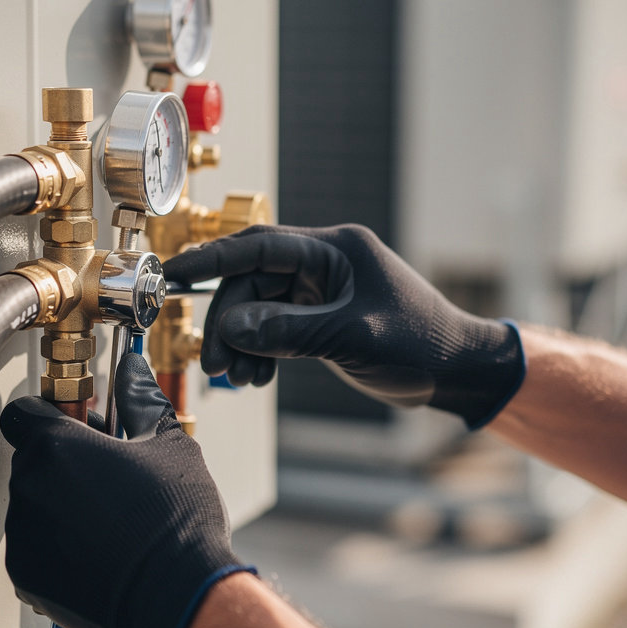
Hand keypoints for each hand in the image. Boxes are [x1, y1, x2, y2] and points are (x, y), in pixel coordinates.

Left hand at [0, 353, 251, 627]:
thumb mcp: (169, 444)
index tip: (78, 426)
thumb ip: (141, 400)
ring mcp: (23, 536)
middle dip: (63, 462)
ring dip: (60, 505)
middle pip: (31, 460)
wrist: (178, 594)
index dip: (50, 415)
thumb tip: (132, 371)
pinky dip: (57, 547)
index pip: (23, 412)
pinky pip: (34, 548)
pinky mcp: (25, 577)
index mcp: (57, 446)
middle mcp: (29, 487)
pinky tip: (101, 549)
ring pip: (32, 505)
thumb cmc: (176, 518)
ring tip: (111, 518)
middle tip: (108, 473)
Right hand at [162, 224, 524, 427]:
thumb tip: (230, 328)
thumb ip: (289, 332)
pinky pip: (277, 327)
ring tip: (241, 381)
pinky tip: (258, 378)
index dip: (210, 260)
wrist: (457, 370)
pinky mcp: (323, 315)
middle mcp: (325, 262)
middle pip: (254, 283)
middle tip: (216, 365)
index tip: (169, 274)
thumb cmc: (419, 345)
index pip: (259, 246)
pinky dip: (263, 351)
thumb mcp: (351, 338)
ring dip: (244, 343)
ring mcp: (323, 289)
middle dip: (230, 324)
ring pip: (261, 308)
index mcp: (336, 249)